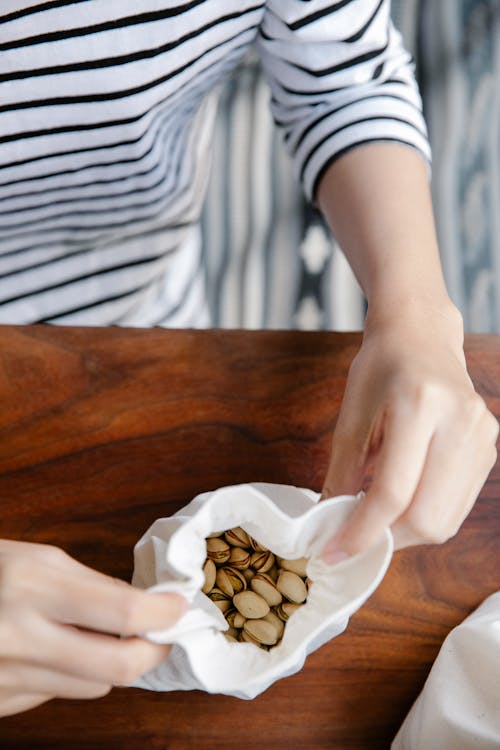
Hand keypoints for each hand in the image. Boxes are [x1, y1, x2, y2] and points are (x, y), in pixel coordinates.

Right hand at [0, 539, 186, 716]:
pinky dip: (72, 676)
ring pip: (94, 687)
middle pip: (117, 667)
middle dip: (153, 652)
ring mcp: (6, 677)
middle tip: (162, 635)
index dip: (163, 613)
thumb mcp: (37, 559)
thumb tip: (144, 607)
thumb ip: (91, 586)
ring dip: (112, 664)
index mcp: (31, 584)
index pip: (122, 612)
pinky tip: (58, 652)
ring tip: (105, 638)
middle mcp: (19, 635)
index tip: (180, 606)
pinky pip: (58, 695)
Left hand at [321, 308, 498, 561]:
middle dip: (384, 539)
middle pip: (426, 518)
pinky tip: (402, 501)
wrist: (421, 336)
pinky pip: (456, 506)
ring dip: (404, 533)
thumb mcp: (350, 418)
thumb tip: (331, 528)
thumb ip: (341, 476)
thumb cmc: (380, 369)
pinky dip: (424, 516)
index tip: (332, 552)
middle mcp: (461, 422)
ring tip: (375, 516)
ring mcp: (483, 437)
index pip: (393, 493)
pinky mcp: (490, 449)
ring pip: (444, 521)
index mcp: (420, 406)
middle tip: (351, 535)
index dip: (360, 532)